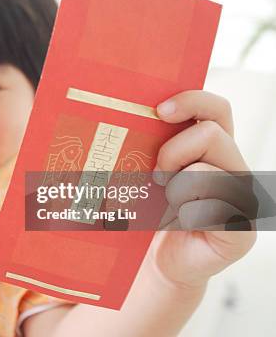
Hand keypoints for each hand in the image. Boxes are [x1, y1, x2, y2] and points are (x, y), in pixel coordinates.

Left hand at [148, 90, 256, 288]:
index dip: (191, 100)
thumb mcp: (148, 170)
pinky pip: (210, 209)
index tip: (158, 110)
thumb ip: (150, 143)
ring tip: (169, 206)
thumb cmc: (149, 212)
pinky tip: (181, 226)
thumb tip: (117, 117)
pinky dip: (184, 217)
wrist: (155, 260)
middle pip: (210, 134)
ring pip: (206, 173)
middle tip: (156, 176)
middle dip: (172, 152)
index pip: (216, 109)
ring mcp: (243, 199)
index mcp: (214, 149)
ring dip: (175, 191)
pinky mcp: (242, 231)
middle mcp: (235, 169)